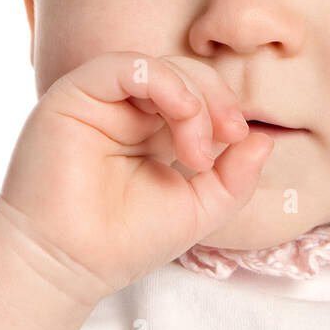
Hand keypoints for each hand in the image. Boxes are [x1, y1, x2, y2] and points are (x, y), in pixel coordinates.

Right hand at [0, 51, 274, 307]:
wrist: (65, 265)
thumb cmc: (124, 242)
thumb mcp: (198, 208)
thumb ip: (235, 177)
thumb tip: (263, 139)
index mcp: (151, 130)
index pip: (197, 95)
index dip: (225, 107)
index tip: (242, 138)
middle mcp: (124, 110)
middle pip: (184, 75)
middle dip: (217, 99)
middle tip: (232, 135)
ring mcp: (99, 100)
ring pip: (159, 67)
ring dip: (194, 99)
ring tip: (198, 149)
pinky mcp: (73, 95)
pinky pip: (123, 65)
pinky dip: (163, 81)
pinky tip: (182, 114)